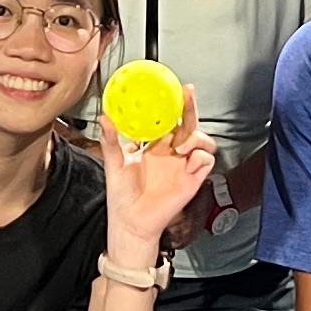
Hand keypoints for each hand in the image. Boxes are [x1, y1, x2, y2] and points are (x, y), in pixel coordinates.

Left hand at [96, 94, 218, 252]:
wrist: (131, 222)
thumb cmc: (123, 195)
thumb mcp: (114, 164)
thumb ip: (111, 141)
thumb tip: (104, 118)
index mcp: (155, 147)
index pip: (169, 120)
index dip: (173, 105)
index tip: (173, 88)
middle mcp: (172, 153)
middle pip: (189, 125)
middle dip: (191, 108)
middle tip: (187, 95)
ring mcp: (184, 165)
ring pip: (203, 141)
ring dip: (196, 136)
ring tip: (180, 145)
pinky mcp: (193, 179)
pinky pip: (206, 161)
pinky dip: (200, 156)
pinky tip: (186, 159)